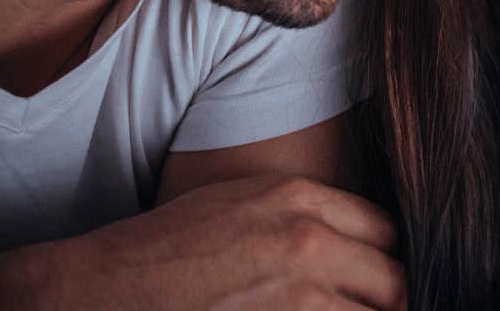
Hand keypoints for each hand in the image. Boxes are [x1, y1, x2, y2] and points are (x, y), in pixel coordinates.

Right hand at [67, 174, 406, 310]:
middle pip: (395, 281)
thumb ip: (304, 216)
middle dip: (387, 301)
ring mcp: (299, 296)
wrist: (104, 290)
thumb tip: (349, 246)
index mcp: (300, 199)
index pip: (388, 231)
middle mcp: (309, 242)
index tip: (377, 280)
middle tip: (373, 310)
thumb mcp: (241, 203)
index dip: (385, 260)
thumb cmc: (164, 248)